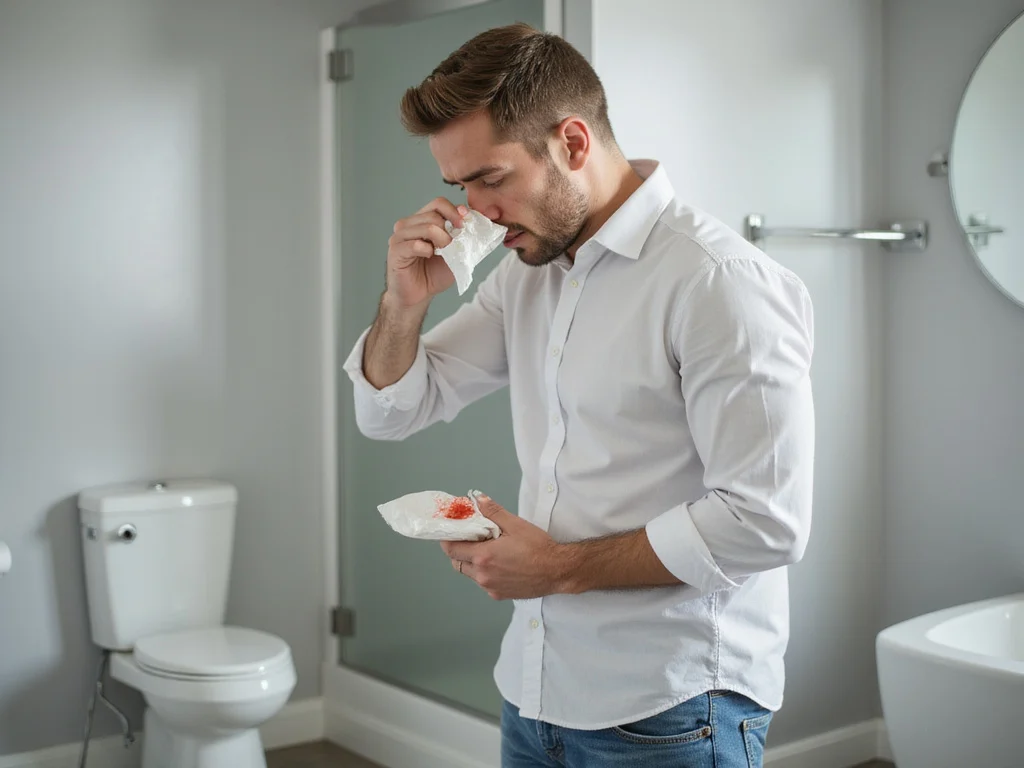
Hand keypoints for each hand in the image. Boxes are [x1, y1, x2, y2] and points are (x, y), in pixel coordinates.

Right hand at [385, 198, 466, 308]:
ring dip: (441, 241)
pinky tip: (428, 257)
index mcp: (422, 221)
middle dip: (450, 230)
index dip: (454, 210)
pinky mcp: (396, 250)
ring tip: (442, 253)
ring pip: (426, 227)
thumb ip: (465, 237)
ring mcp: (400, 236)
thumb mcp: (456, 253)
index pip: (438, 203)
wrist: (419, 295)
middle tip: (453, 246)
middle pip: (434, 214)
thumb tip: (481, 220)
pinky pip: (415, 244)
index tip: (466, 223)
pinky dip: (426, 250)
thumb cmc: (434, 274)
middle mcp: (409, 224)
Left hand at [441, 494, 570, 599]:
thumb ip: (493, 512)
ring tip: (488, 551)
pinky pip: (484, 583)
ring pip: (470, 574)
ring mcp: (490, 587)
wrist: (558, 570)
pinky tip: (500, 564)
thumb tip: (478, 499)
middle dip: (459, 550)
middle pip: (457, 563)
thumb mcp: (515, 524)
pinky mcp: (499, 595)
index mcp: (483, 557)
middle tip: (471, 539)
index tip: (454, 531)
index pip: (451, 549)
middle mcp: (483, 576)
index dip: (449, 539)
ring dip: (472, 562)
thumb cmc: (538, 547)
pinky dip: (485, 573)